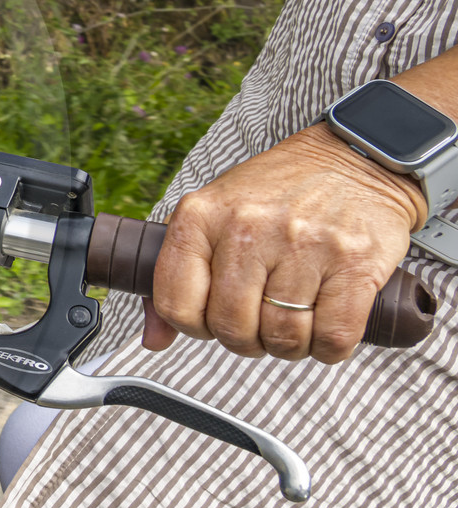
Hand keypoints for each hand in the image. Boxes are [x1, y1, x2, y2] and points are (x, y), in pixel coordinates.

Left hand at [144, 123, 425, 363]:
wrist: (351, 159)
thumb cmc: (275, 195)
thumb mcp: (211, 217)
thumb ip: (176, 277)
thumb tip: (154, 339)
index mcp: (200, 215)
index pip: (175, 303)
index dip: (193, 326)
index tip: (212, 319)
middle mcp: (248, 226)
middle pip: (231, 327)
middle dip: (245, 340)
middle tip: (259, 324)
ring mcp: (304, 243)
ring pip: (282, 337)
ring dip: (288, 345)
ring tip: (294, 320)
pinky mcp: (355, 261)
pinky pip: (333, 338)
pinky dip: (328, 348)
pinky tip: (326, 324)